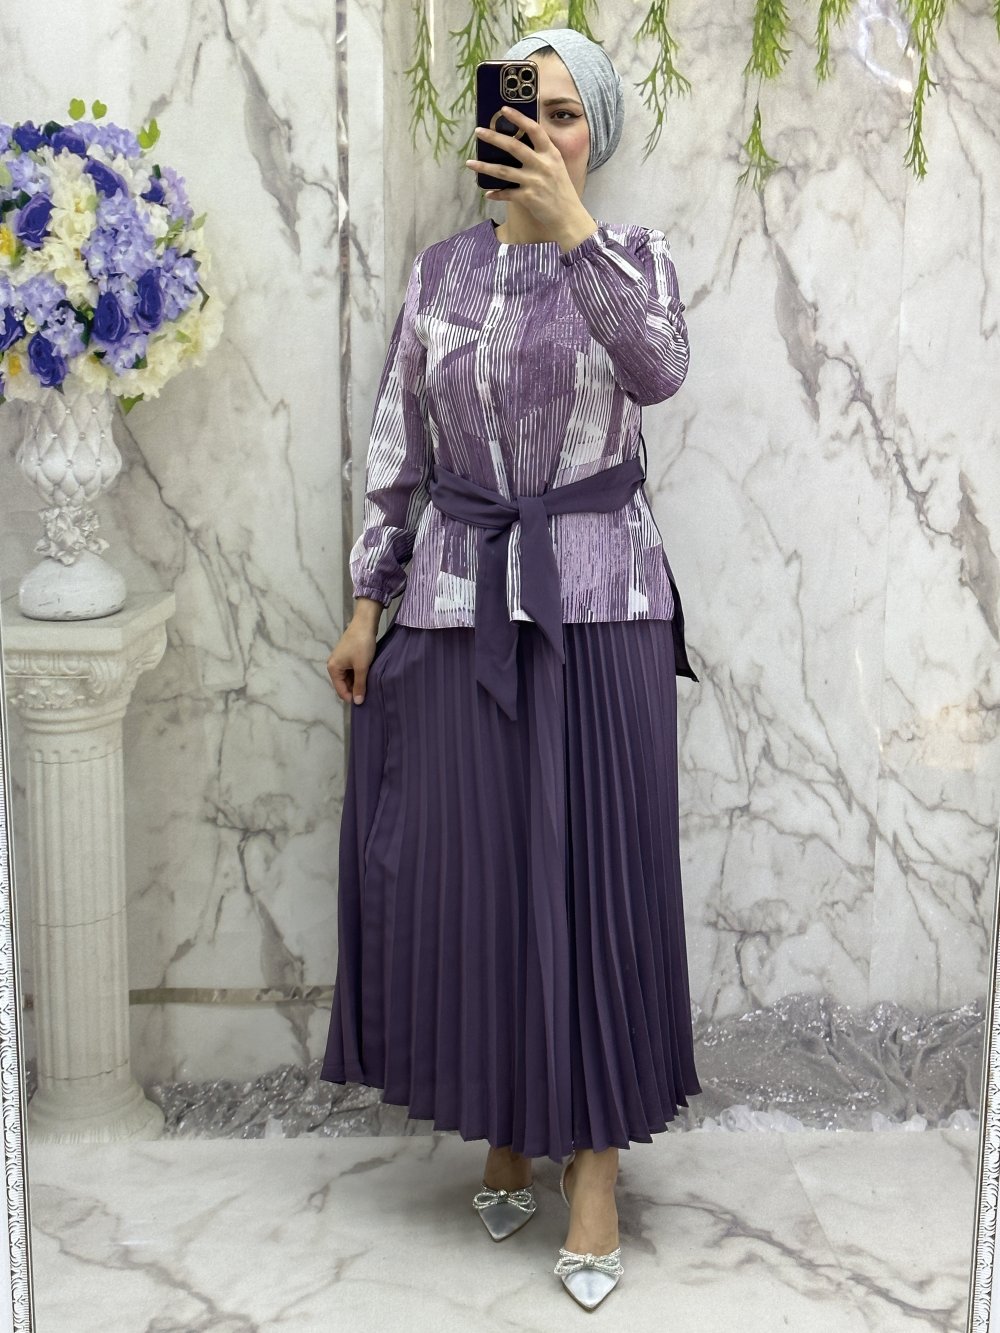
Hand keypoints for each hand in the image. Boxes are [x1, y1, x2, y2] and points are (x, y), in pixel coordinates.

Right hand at [327, 620, 377, 703]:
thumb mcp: (362, 667)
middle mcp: (334, 665)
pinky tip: (368, 676)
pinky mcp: (347, 655)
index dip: (352, 697)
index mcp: (333, 669)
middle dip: (355, 690)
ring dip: (358, 682)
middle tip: (369, 694)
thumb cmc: (362, 645)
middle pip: (344, 684)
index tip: (365, 702)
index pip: (341, 690)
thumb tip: (357, 702)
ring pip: (349, 677)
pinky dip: (359, 674)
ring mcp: (340, 660)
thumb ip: (359, 685)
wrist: (365, 623)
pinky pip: (352, 670)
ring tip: (370, 686)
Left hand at [465, 104, 589, 237]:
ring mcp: (534, 181)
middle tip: (478, 131)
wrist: (569, 216)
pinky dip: (496, 194)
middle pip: (513, 146)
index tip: (504, 109)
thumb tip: (519, 144)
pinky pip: (507, 194)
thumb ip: (542, 154)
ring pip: (503, 171)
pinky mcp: (528, 198)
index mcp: (551, 153)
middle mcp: (542, 165)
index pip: (534, 129)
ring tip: (470, 163)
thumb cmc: (561, 190)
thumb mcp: (557, 166)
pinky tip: (488, 193)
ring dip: (484, 167)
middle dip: (493, 137)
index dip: (519, 118)